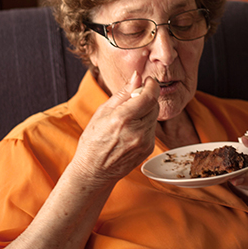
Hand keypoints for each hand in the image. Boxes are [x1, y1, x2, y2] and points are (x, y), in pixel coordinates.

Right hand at [72, 72, 159, 187]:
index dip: (151, 85)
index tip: (147, 81)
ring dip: (146, 112)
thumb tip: (137, 77)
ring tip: (129, 118)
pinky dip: (145, 124)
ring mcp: (144, 142)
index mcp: (122, 119)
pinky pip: (152, 129)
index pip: (149, 96)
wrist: (94, 171)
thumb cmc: (93, 140)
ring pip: (154, 117)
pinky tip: (131, 130)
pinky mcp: (149, 150)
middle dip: (147, 98)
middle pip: (154, 105)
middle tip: (134, 99)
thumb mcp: (102, 112)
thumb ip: (122, 93)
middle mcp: (136, 132)